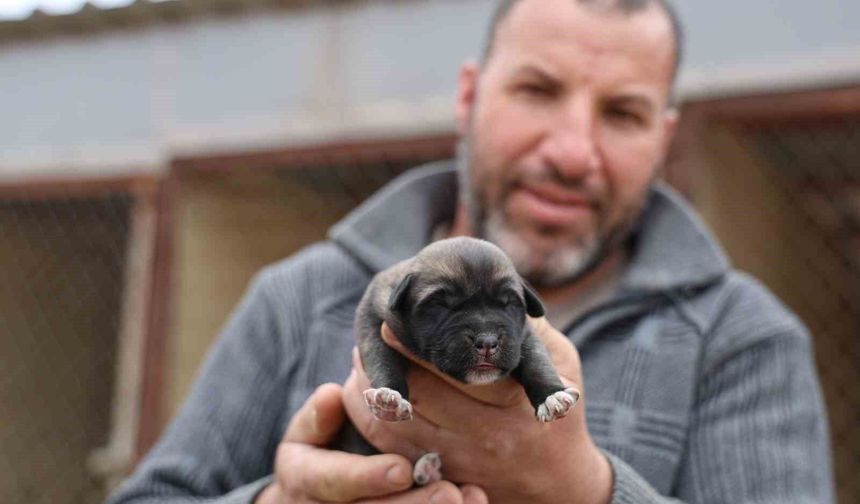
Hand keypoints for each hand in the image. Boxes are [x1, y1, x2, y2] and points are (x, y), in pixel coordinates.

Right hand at [256, 383, 488, 503]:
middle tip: (449, 493)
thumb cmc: (321, 445)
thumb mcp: (311, 428)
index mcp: (302, 478)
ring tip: (468, 499)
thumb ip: (321, 415)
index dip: (366, 477)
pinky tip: (475, 501)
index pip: (332, 481)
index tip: (402, 469)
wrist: (316, 490)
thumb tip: (331, 395)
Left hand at [343, 318, 612, 503]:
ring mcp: (463, 461)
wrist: (559, 482)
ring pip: (399, 424)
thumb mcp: (561, 363)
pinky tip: (368, 394)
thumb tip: (495, 296)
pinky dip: (373, 420)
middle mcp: (487, 436)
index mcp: (514, 401)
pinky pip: (395, 450)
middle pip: (421, 394)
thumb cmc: (560, 412)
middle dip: (390, 360)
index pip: (456, 368)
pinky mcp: (445, 478)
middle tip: (373, 332)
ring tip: (362, 360)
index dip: (415, 344)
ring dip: (373, 389)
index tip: (388, 322)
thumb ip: (528, 330)